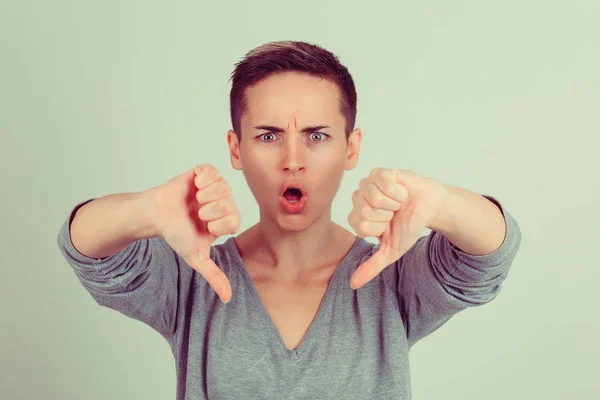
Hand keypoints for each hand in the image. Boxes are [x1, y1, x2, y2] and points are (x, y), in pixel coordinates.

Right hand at [147, 164, 239, 302]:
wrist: (157, 215)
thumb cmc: (177, 234)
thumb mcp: (196, 256)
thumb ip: (214, 275)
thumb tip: (228, 298)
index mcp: (228, 220)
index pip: (234, 220)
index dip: (216, 224)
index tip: (204, 226)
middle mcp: (226, 202)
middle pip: (228, 203)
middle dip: (207, 211)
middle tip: (196, 213)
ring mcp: (216, 186)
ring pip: (222, 187)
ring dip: (203, 196)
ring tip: (194, 200)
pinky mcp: (205, 172)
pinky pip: (211, 171)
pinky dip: (200, 180)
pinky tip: (193, 187)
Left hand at [347, 168, 447, 289]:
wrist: (429, 208)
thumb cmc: (408, 226)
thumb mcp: (390, 251)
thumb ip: (371, 267)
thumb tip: (353, 285)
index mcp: (357, 217)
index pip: (360, 226)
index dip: (380, 228)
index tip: (388, 225)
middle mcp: (359, 199)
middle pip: (365, 212)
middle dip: (387, 216)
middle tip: (394, 213)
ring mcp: (368, 184)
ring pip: (373, 198)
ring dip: (393, 204)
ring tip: (398, 203)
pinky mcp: (381, 173)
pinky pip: (384, 184)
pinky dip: (398, 192)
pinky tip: (401, 192)